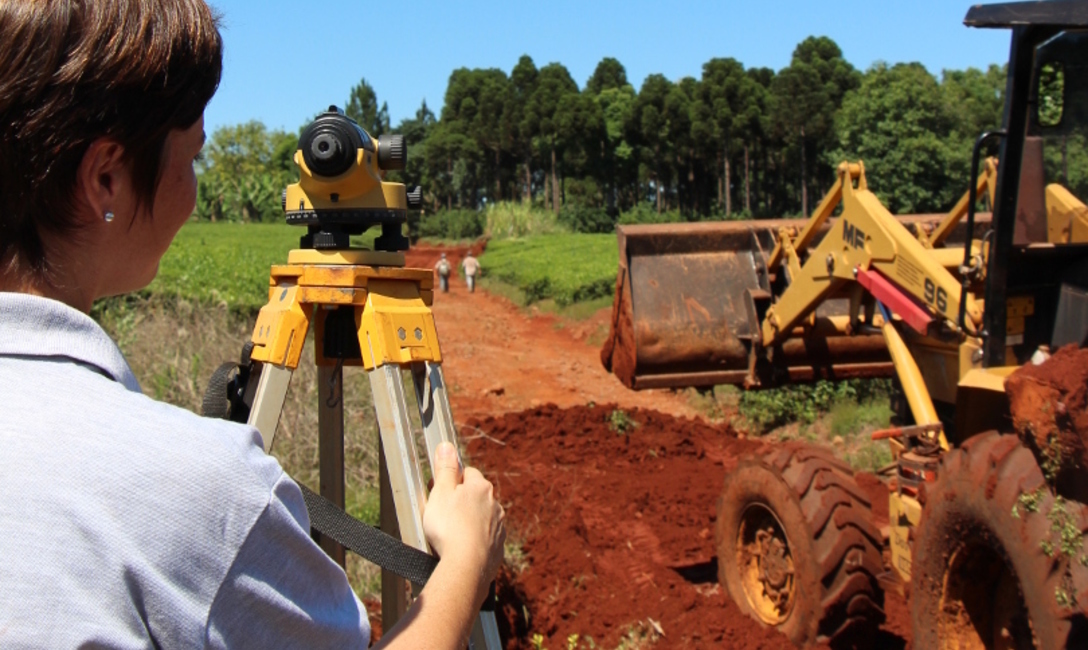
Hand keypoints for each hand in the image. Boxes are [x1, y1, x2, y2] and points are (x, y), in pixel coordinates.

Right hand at [423, 442, 504, 599]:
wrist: (466, 567)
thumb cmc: (449, 528)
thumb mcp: (440, 493)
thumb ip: (445, 469)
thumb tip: (447, 445)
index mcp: (481, 487)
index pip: (467, 474)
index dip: (451, 481)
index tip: (439, 491)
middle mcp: (495, 504)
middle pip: (476, 496)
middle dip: (462, 502)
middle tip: (442, 515)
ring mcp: (499, 527)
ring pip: (482, 518)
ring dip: (470, 522)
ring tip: (451, 536)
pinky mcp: (498, 548)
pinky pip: (485, 539)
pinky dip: (475, 541)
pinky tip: (461, 549)